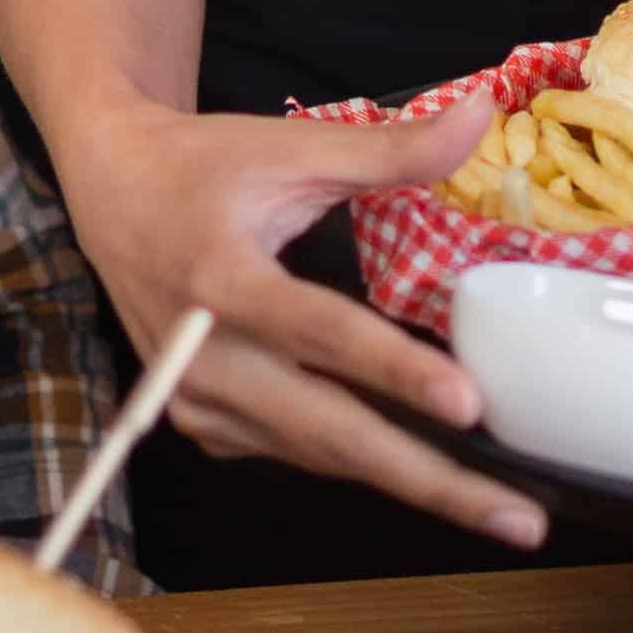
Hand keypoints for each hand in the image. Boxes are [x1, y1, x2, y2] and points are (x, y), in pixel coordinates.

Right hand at [55, 93, 542, 545]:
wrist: (113, 193)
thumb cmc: (205, 166)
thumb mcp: (292, 148)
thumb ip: (391, 147)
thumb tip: (484, 113)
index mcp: (221, 277)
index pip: (319, 332)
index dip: (395, 371)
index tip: (468, 405)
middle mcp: (201, 356)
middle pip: (329, 431)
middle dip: (430, 479)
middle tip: (519, 518)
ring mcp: (195, 400)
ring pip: (319, 454)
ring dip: (410, 480)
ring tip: (498, 509)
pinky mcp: (201, 422)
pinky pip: (295, 451)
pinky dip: (361, 461)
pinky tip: (428, 469)